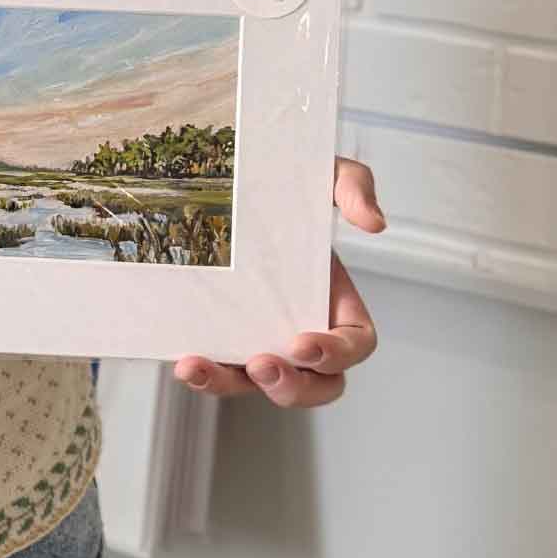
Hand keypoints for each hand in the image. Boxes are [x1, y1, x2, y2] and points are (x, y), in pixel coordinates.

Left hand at [173, 156, 384, 408]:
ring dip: (229, 384)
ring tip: (198, 368)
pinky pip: (219, 367)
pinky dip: (203, 373)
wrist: (229, 180)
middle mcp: (301, 328)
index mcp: (336, 303)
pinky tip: (182, 362)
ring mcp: (260, 336)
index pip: (354, 345)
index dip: (336, 354)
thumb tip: (374, 223)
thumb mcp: (323, 172)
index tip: (303, 343)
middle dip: (291, 386)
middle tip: (262, 365)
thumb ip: (354, 185)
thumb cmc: (286, 184)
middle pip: (315, 385)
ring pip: (257, 383)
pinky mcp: (223, 336)